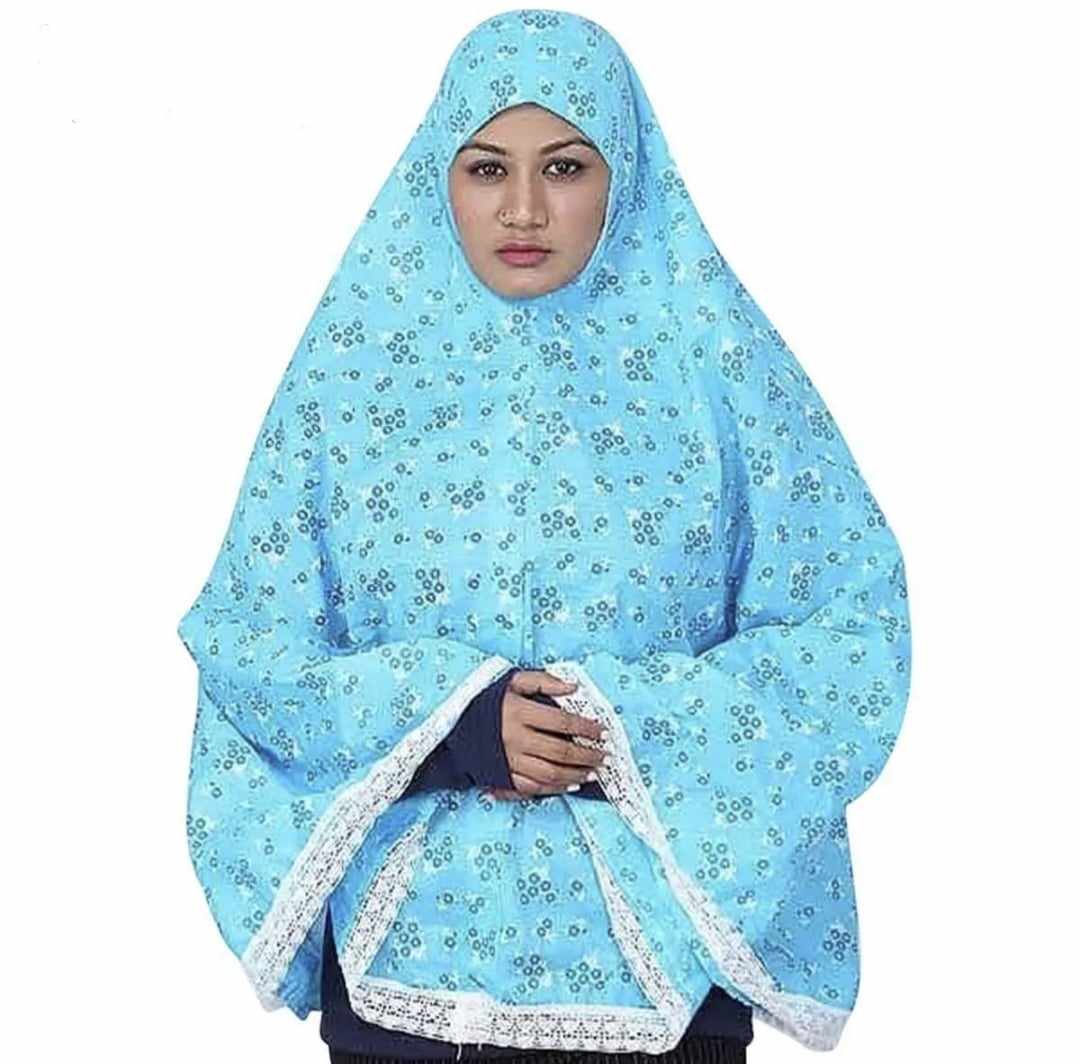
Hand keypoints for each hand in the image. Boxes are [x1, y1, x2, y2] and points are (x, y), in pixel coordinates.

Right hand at [485, 669, 607, 799]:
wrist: (454, 723)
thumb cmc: (488, 700)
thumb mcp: (512, 681)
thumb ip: (543, 681)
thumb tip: (573, 687)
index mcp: (519, 712)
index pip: (562, 722)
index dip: (586, 728)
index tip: (602, 732)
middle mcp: (514, 739)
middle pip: (560, 752)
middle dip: (587, 756)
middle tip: (604, 756)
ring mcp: (508, 760)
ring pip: (550, 774)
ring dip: (575, 775)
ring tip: (593, 773)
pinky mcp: (502, 776)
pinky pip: (532, 787)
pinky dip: (554, 789)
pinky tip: (569, 785)